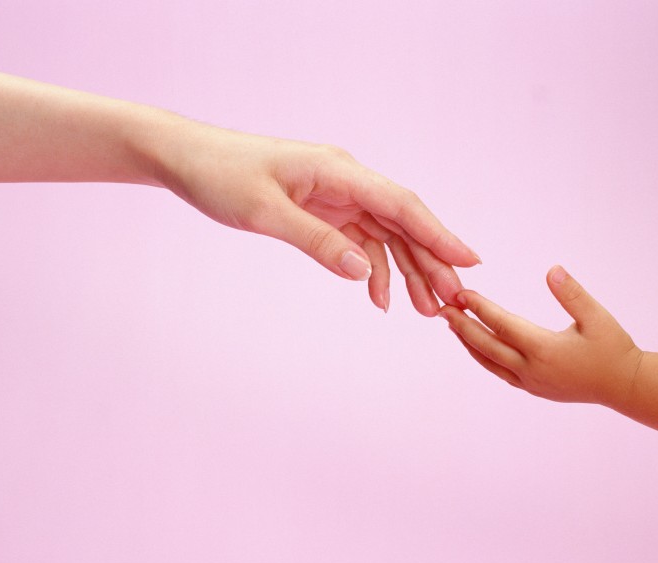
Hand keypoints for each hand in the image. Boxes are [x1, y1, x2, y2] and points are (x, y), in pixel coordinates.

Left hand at [149, 118, 479, 314]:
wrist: (188, 159)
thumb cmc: (221, 176)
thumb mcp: (264, 212)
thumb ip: (316, 241)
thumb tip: (364, 272)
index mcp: (337, 170)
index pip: (400, 204)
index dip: (438, 234)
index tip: (469, 262)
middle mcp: (345, 179)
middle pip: (401, 221)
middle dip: (428, 261)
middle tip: (449, 302)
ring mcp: (336, 195)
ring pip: (385, 234)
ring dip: (406, 269)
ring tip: (424, 309)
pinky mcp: (323, 209)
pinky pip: (359, 239)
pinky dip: (372, 268)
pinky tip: (378, 297)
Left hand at [440, 266, 643, 404]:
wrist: (625, 386)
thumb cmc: (614, 348)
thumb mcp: (597, 317)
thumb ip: (572, 294)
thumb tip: (552, 269)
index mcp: (544, 349)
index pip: (502, 324)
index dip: (479, 308)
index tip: (461, 293)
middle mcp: (531, 369)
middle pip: (486, 345)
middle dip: (462, 326)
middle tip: (441, 309)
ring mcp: (530, 382)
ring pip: (489, 362)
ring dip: (468, 343)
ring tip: (452, 325)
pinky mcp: (533, 388)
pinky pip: (499, 372)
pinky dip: (483, 357)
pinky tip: (475, 346)